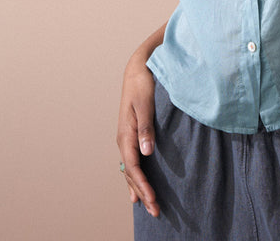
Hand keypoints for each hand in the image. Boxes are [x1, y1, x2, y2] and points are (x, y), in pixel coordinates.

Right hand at [116, 58, 159, 216]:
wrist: (137, 69)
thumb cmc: (143, 84)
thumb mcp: (145, 103)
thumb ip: (146, 127)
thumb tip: (146, 151)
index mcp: (125, 134)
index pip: (134, 168)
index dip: (143, 186)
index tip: (153, 200)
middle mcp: (123, 139)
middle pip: (131, 174)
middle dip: (142, 193)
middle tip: (156, 211)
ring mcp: (126, 138)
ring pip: (130, 170)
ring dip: (139, 188)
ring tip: (148, 205)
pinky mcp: (132, 135)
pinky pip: (132, 162)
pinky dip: (135, 177)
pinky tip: (137, 188)